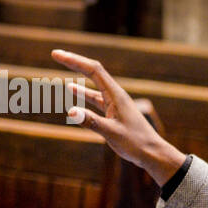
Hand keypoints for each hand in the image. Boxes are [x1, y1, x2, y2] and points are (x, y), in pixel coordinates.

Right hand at [51, 49, 186, 184]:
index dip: (74, 60)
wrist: (152, 153)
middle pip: (93, 72)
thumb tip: (70, 111)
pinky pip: (96, 97)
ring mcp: (115, 103)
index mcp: (116, 95)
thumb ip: (91, 122)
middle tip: (55, 54)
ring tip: (63, 65)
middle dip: (74, 62)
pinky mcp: (114, 112)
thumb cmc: (135, 143)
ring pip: (94, 84)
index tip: (56, 55)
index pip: (93, 70)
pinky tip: (73, 89)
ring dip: (77, 75)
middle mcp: (116, 95)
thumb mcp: (111, 133)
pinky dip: (83, 92)